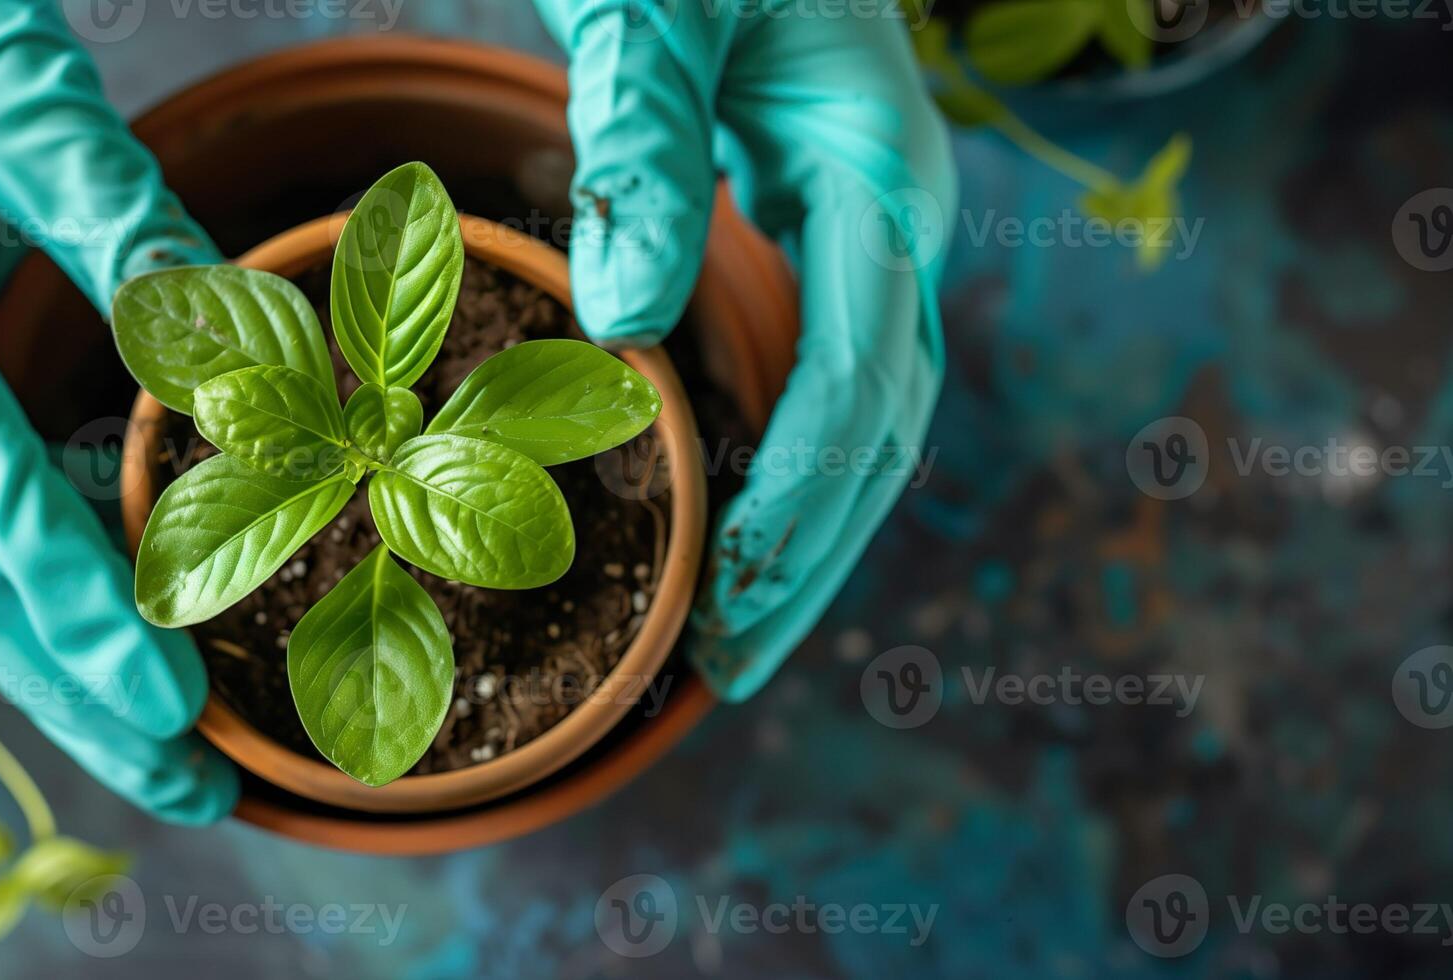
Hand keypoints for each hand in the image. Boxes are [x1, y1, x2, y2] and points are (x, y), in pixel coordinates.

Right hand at [0, 1, 237, 821]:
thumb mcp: (20, 112)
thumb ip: (123, 222)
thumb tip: (236, 332)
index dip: (84, 608)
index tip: (170, 694)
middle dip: (82, 696)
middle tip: (195, 788)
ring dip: (77, 668)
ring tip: (179, 760)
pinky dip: (71, 586)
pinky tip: (146, 635)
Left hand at [535, 0, 956, 698]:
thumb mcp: (653, 4)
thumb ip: (643, 142)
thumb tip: (624, 327)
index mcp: (882, 169)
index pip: (860, 363)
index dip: (806, 488)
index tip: (738, 584)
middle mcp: (897, 220)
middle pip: (886, 420)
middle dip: (820, 548)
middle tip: (736, 662)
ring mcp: (870, 233)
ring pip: (867, 416)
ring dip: (811, 531)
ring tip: (738, 639)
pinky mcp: (825, 239)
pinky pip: (824, 375)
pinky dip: (784, 465)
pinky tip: (732, 529)